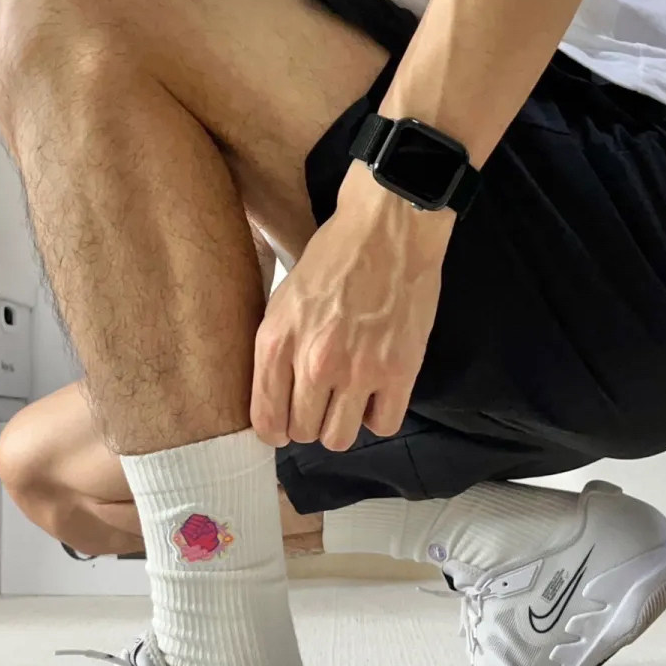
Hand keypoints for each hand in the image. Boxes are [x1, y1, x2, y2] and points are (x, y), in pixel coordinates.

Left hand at [251, 165, 452, 450]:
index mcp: (277, 342)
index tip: (285, 425)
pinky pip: (383, 425)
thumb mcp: (282, 299)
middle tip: (323, 401)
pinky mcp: (399, 371)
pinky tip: (378, 393)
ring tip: (349, 400)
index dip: (275, 431)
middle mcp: (314, 363)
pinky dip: (379, 415)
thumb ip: (274, 350)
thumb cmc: (333, 257)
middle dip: (311, 422)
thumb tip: (271, 398)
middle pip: (304, 432)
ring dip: (343, 424)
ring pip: (340, 438)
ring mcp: (358, 370)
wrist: (388, 227)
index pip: (266, 420)